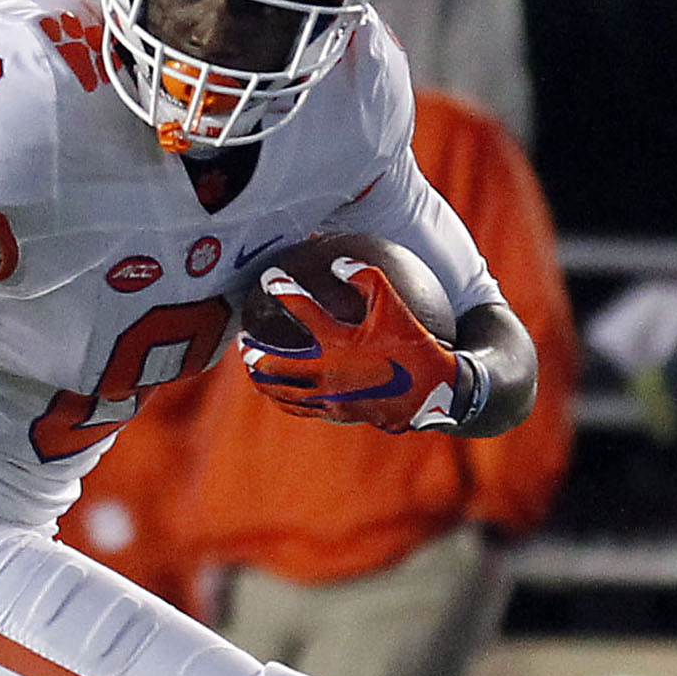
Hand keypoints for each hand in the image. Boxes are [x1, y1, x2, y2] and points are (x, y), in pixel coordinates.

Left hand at [240, 259, 461, 431]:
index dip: (284, 290)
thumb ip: (368, 278)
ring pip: (281, 391)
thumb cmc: (414, 346)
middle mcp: (328, 373)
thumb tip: (338, 262)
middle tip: (242, 339)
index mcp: (340, 343)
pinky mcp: (335, 413)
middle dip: (253, 352)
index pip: (303, 311)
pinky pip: (298, 407)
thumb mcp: (396, 306)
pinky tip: (278, 391)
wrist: (434, 394)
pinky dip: (282, 397)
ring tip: (251, 367)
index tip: (270, 277)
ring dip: (261, 379)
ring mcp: (328, 398)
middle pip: (276, 365)